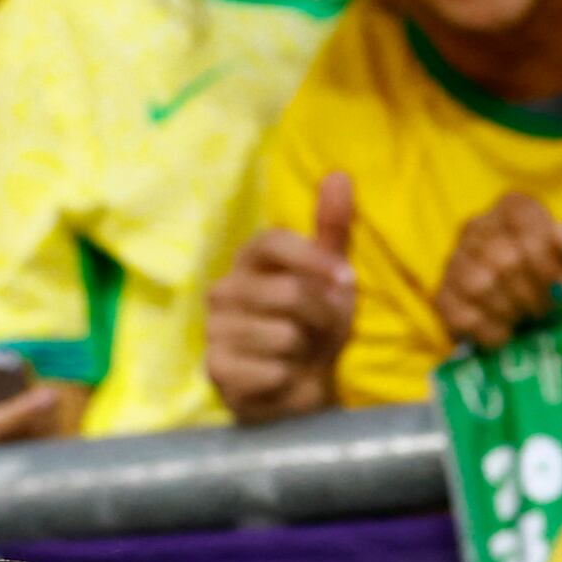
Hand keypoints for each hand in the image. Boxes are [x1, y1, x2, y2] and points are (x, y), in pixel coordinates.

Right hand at [204, 174, 362, 426]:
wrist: (298, 385)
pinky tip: (281, 377)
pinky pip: (271, 369)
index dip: (313, 259)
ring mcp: (214, 329)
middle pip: (288, 292)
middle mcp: (224, 288)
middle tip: (323, 330)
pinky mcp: (216, 368)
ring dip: (306, 351)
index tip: (346, 280)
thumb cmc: (314, 325)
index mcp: (250, 260)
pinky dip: (288, 378)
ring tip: (300, 354)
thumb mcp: (330, 276)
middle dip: (323, 316)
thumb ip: (333, 228)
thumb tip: (339, 175)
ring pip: (283, 334)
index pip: (272, 241)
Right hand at [431, 194, 561, 356]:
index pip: (521, 219)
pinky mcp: (444, 298)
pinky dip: (491, 332)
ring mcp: (455, 262)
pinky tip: (507, 333)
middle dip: (534, 294)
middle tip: (548, 309)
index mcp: (515, 208)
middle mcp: (478, 226)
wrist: (558, 330)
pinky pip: (460, 315)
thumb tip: (561, 233)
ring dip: (513, 312)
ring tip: (528, 317)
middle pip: (503, 259)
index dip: (546, 260)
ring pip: (479, 286)